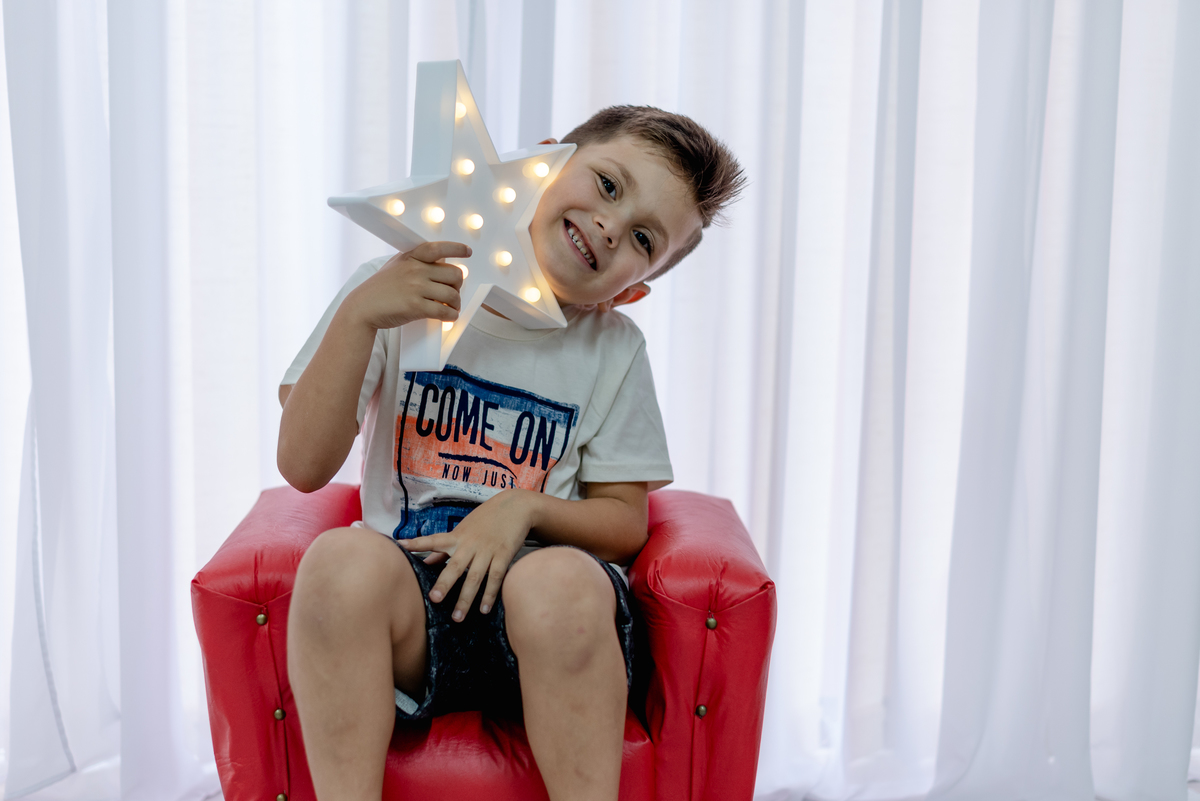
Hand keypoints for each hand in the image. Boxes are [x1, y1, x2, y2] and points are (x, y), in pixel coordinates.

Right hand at [347, 241, 469, 330]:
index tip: (467, 252)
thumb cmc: (379, 289)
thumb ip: (415, 261)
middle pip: (454, 275)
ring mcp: (416, 288)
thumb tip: (441, 260)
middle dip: (458, 286)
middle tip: (454, 293)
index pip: (438, 248)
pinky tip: (449, 317)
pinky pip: (444, 311)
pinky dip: (451, 316)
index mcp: (411, 257)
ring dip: (456, 304)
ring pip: (452, 294)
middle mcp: (415, 270)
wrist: (363, 308)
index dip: (456, 248)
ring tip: (452, 308)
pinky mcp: (416, 307)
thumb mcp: (396, 265)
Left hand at [399, 489, 536, 620]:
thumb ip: (445, 548)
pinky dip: (490, 594)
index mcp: (457, 536)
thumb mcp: (463, 529)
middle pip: (455, 566)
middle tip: (434, 599)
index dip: (417, 543)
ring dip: (466, 598)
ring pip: (475, 577)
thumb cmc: (486, 519)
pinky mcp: (504, 555)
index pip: (434, 540)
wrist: (516, 506)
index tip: (401, 545)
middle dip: (445, 583)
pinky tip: (484, 609)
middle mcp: (470, 544)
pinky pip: (496, 577)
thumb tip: (426, 562)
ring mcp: (487, 550)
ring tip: (458, 617)